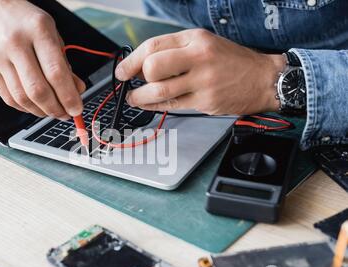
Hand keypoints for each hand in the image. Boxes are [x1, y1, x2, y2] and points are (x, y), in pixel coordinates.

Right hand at [0, 0, 84, 118]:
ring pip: (22, 97)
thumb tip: (77, 91)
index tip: (77, 109)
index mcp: (38, 30)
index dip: (68, 96)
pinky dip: (25, 107)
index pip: (56, 72)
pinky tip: (36, 106)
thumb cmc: (26, 21)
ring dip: (41, 111)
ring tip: (52, 111)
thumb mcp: (52, 34)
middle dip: (55, 108)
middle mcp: (16, 43)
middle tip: (65, 114)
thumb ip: (64, 63)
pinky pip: (8, 97)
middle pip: (38, 90)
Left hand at [115, 29, 284, 114]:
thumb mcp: (205, 43)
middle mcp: (198, 58)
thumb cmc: (232, 61)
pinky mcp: (205, 102)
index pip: (153, 46)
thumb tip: (144, 63)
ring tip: (135, 98)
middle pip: (153, 67)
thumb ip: (175, 50)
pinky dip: (154, 107)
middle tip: (133, 83)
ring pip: (159, 91)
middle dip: (137, 78)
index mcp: (195, 39)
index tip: (122, 70)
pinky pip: (172, 106)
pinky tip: (149, 105)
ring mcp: (202, 82)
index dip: (131, 60)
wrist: (264, 79)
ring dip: (140, 97)